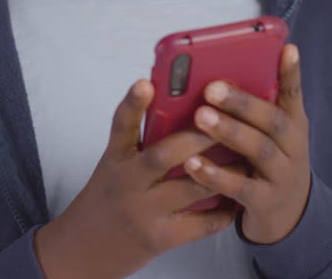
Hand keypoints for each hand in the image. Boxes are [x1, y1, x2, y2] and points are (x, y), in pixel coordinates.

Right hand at [34, 80, 237, 278]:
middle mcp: (127, 182)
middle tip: (228, 119)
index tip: (145, 83)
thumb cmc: (110, 197)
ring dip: (224, 172)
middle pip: (166, 154)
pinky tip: (236, 200)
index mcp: (116, 158)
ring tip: (247, 157)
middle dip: (201, 136)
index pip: (121, 125)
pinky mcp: (160, 238)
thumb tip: (184, 110)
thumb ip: (142, 143)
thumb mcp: (116, 165)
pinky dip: (223, 211)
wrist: (84, 248)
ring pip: (191, 187)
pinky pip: (200, 223)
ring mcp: (144, 212)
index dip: (133, 104)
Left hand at [185, 43, 311, 244]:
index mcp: (293, 124)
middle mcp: (294, 147)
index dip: (291, 72)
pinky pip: (241, 187)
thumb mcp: (271, 136)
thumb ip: (253, 110)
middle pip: (273, 121)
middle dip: (242, 103)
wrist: (286, 215)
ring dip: (229, 132)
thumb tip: (215, 75)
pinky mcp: (265, 202)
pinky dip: (216, 175)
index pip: (293, 93)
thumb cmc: (267, 163)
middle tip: (211, 88)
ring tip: (200, 117)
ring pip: (258, 150)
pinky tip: (192, 164)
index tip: (286, 48)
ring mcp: (282, 176)